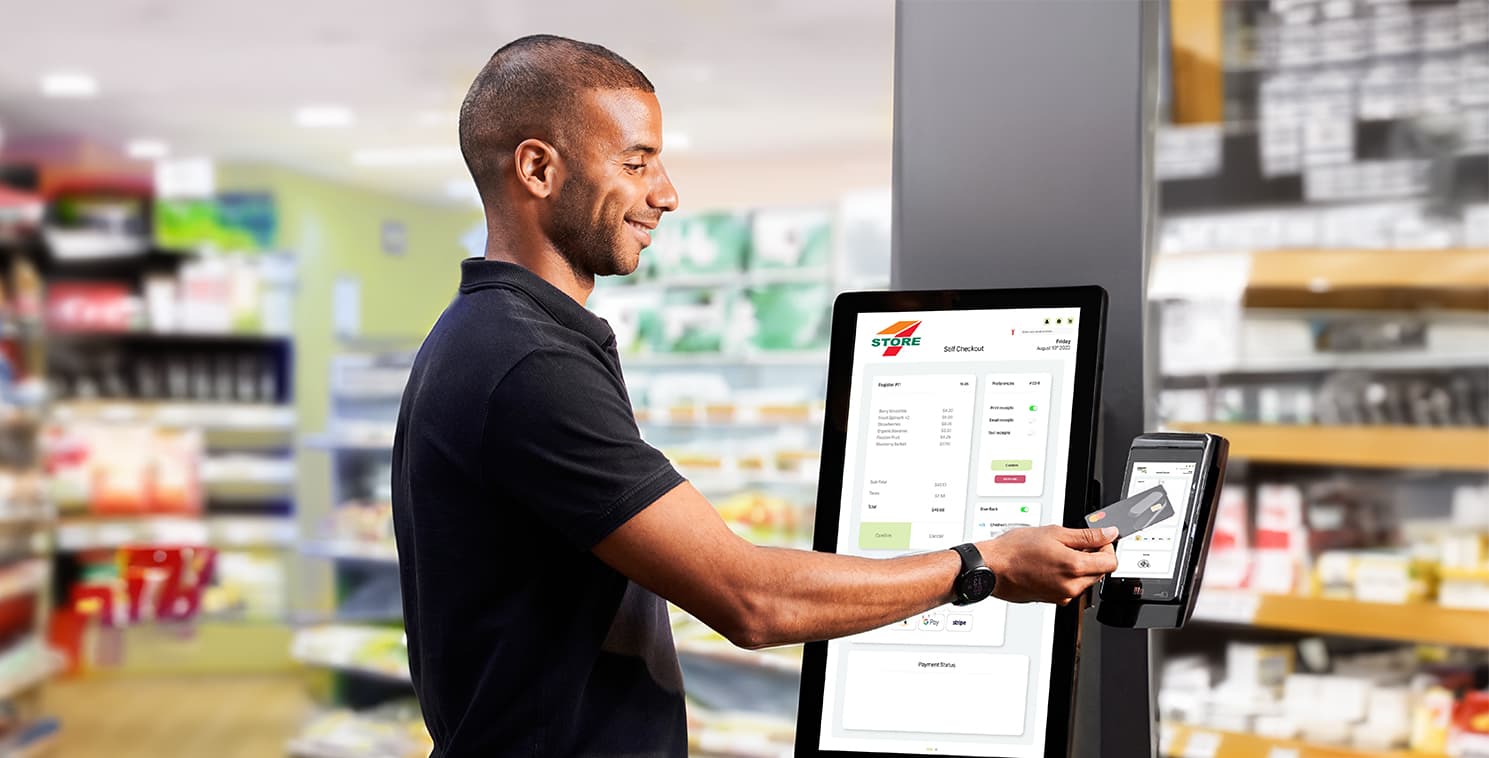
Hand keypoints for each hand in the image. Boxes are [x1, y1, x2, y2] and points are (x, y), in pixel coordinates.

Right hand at [977, 525, 1118, 604]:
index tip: (1097, 540)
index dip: (1107, 547)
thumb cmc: (1016, 550)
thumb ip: (1086, 535)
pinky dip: (1067, 576)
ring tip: (1056, 553)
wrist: (993, 568)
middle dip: (1092, 556)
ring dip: (1079, 566)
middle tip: (1073, 543)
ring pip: (1085, 580)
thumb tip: (1108, 533)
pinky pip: (1070, 588)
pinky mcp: (1053, 600)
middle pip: (1099, 572)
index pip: (1111, 562)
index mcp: (1075, 567)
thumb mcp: (1054, 532)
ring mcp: (1062, 596)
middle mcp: (1072, 586)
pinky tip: (1050, 564)